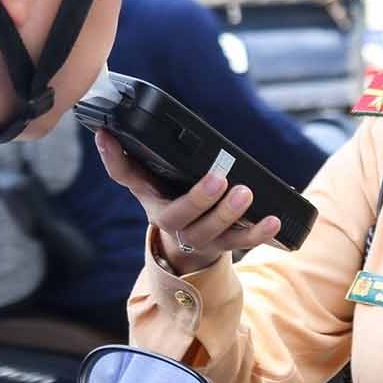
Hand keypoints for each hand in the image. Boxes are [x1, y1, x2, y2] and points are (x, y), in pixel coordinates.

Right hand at [96, 130, 279, 273]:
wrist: (183, 251)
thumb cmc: (170, 202)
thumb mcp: (150, 183)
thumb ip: (133, 160)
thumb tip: (108, 130)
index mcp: (149, 198)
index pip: (125, 176)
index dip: (113, 158)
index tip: (109, 135)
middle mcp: (170, 222)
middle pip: (179, 216)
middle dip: (198, 198)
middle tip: (219, 177)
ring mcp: (198, 238)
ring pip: (212, 232)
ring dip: (229, 213)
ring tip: (246, 193)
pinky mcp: (222, 246)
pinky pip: (242, 242)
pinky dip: (260, 232)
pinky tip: (275, 219)